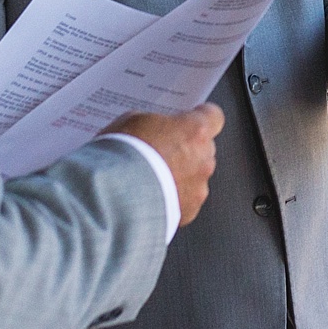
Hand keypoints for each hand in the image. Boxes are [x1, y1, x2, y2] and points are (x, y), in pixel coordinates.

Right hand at [107, 103, 221, 225]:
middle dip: (185, 149)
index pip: (213, 116)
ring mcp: (198, 189)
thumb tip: (154, 129)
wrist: (114, 196)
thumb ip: (154, 123)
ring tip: (150, 179)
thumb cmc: (123, 156)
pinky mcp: (188, 212)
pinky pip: (185, 201)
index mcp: (195, 131)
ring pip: (195, 177)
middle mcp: (203, 160)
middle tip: (160, 151)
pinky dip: (171, 199)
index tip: (190, 118)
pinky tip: (150, 197)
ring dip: (179, 176)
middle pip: (203, 149)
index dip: (200, 116)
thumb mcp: (132, 121)